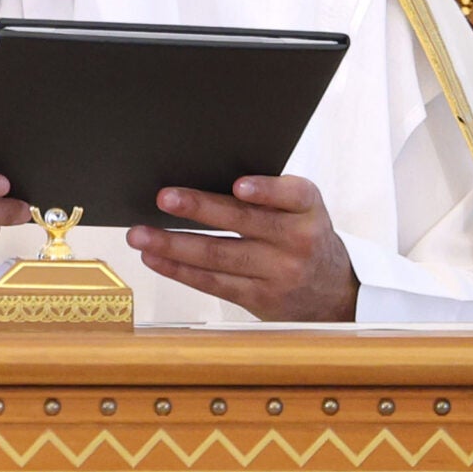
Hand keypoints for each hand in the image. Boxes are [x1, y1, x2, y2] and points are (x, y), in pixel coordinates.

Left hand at [128, 176, 357, 320]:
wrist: (333, 293)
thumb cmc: (300, 236)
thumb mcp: (300, 211)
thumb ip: (266, 195)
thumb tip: (198, 174)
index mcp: (308, 209)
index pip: (293, 195)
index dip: (267, 190)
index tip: (239, 186)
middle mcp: (297, 240)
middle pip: (244, 223)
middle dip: (199, 210)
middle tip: (164, 198)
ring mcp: (279, 272)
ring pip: (219, 256)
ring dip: (173, 245)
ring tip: (139, 234)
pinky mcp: (259, 297)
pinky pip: (213, 282)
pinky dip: (178, 269)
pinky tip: (154, 257)